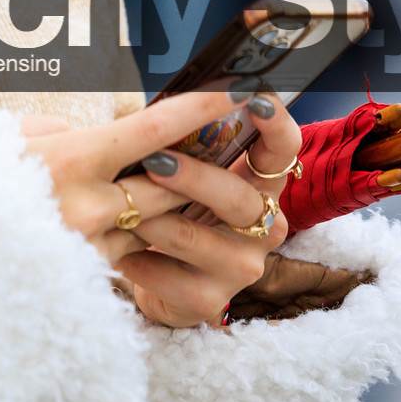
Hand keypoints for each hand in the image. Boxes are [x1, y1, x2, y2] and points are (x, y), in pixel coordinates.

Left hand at [19, 88, 295, 329]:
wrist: (159, 281)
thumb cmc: (172, 211)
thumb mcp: (184, 176)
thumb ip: (185, 144)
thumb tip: (158, 106)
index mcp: (260, 186)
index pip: (283, 150)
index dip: (276, 125)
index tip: (256, 100)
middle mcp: (264, 227)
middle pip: (241, 199)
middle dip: (195, 179)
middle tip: (154, 162)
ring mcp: (241, 267)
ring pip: (196, 239)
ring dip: (153, 222)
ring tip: (121, 210)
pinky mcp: (210, 301)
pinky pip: (166, 276)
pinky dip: (136, 260)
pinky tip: (117, 251)